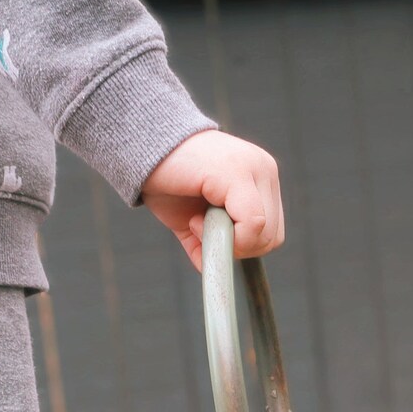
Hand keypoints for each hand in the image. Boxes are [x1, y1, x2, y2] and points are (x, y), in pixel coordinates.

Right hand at [142, 131, 282, 269]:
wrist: (141, 143)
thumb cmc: (167, 179)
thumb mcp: (193, 219)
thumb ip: (209, 241)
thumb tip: (215, 268)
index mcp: (260, 181)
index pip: (271, 233)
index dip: (240, 247)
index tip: (207, 231)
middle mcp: (264, 171)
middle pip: (271, 238)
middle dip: (235, 248)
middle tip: (201, 229)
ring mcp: (254, 168)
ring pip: (262, 233)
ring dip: (225, 241)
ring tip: (196, 219)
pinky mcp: (238, 172)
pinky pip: (250, 224)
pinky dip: (221, 236)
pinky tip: (194, 219)